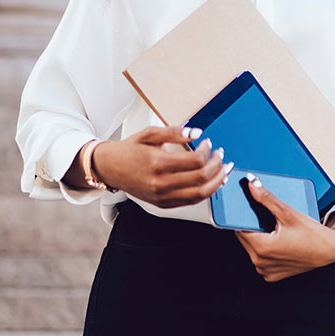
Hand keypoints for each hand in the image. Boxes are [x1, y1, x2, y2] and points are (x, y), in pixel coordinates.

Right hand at [92, 125, 232, 207]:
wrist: (109, 168)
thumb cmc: (130, 149)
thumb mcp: (149, 134)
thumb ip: (174, 131)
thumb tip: (197, 132)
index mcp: (158, 163)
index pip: (196, 161)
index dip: (208, 151)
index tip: (208, 142)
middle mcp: (161, 183)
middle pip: (202, 178)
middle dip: (218, 165)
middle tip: (221, 154)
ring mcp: (162, 196)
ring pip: (200, 194)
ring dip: (218, 181)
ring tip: (224, 170)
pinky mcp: (163, 204)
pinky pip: (191, 201)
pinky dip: (206, 192)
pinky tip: (213, 181)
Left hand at [235, 178, 334, 281]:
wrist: (330, 250)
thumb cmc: (314, 235)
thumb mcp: (289, 213)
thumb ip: (267, 199)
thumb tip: (253, 186)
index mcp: (262, 248)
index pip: (239, 228)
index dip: (243, 218)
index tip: (248, 211)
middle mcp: (261, 262)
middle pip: (245, 238)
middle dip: (253, 227)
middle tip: (268, 220)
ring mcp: (266, 270)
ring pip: (252, 249)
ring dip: (258, 238)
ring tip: (275, 231)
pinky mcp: (272, 275)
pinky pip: (261, 259)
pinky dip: (265, 250)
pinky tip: (278, 242)